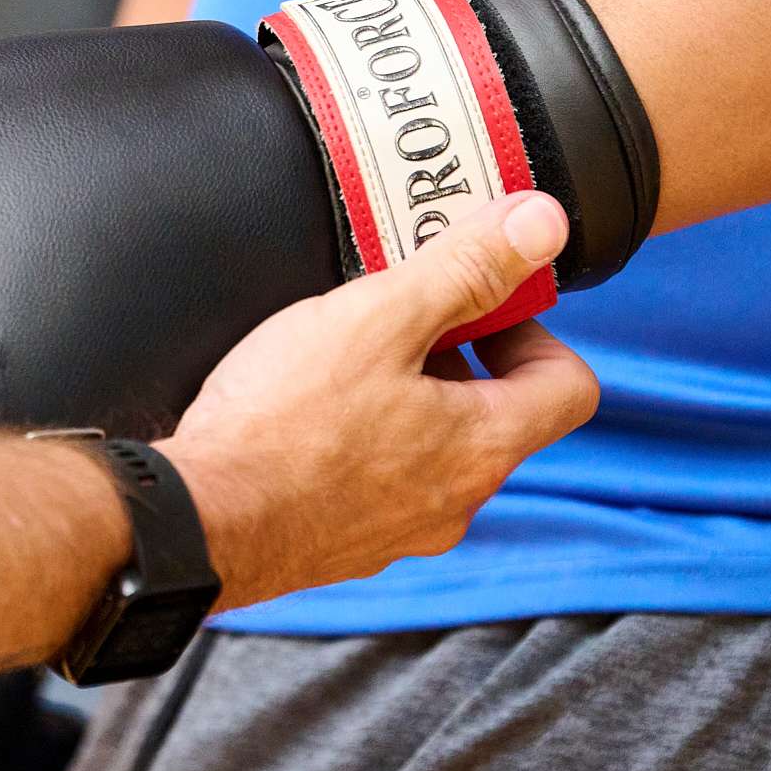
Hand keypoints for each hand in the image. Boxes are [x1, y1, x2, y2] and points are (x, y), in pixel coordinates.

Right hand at [163, 192, 598, 609]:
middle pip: (495, 413)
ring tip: (338, 360)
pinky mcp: (346, 545)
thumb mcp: (378, 316)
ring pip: (433, 449)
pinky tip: (302, 416)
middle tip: (395, 314)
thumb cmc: (283, 422)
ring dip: (404, 398)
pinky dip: (358, 442)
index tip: (478, 303)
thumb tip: (543, 224)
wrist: (201, 520)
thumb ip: (464, 267)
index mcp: (484, 445)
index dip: (533, 330)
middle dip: (455, 356)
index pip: (569, 385)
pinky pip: (378, 482)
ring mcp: (402, 531)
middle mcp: (458, 501)